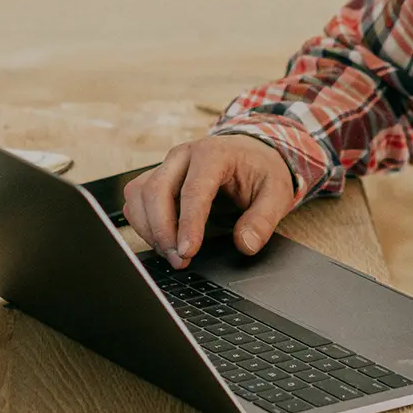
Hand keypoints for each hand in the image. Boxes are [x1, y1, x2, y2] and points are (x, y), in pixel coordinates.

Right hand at [122, 134, 293, 268]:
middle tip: (179, 260)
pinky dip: (142, 223)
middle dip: (162, 231)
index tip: (187, 252)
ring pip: (139, 194)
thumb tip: (246, 245)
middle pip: (155, 190)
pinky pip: (136, 198)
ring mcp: (166, 165)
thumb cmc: (261, 170)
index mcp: (213, 153)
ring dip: (149, 228)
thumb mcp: (276, 193)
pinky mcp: (156, 176)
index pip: (192, 190)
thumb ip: (263, 220)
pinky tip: (163, 241)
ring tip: (172, 254)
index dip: (187, 224)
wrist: (251, 152)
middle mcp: (183, 155)